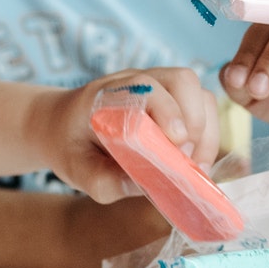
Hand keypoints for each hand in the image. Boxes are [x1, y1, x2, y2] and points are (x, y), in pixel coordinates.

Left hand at [42, 68, 220, 201]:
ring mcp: (156, 86)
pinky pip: (202, 106)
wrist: (61, 125)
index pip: (144, 87)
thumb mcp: (75, 171)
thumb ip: (104, 181)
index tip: (176, 145)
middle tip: (187, 161)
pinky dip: (207, 133)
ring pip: (198, 92)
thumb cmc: (70, 146)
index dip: (167, 112)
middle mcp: (135, 82)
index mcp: (106, 94)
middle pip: (182, 81)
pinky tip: (194, 160)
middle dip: (194, 122)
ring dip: (206, 130)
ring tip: (195, 165)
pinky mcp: (171, 99)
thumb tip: (143, 186)